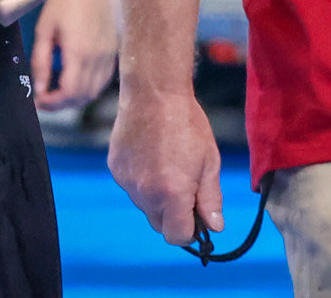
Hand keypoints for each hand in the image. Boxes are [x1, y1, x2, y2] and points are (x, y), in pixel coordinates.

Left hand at [31, 0, 117, 107]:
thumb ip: (41, 61)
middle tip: (45, 98)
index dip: (51, 103)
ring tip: (58, 90)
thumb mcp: (45, 27)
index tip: (38, 100)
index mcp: (79, 53)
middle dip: (61, 104)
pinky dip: (89, 87)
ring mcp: (109, 55)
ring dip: (75, 98)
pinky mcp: (114, 50)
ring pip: (94, 92)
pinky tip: (76, 79)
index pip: (68, 94)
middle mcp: (98, 58)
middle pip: (81, 97)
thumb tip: (38, 89)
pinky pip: (103, 80)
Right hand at [108, 87, 222, 246]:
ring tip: (167, 163)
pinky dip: (142, 181)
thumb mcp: (209, 161)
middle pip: (159, 225)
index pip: (177, 236)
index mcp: (172, 194)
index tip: (197, 216)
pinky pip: (131, 187)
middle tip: (185, 186)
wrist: (154, 93)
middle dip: (174, 215)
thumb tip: (215, 227)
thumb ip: (211, 198)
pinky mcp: (115, 169)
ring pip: (145, 206)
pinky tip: (151, 155)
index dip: (190, 230)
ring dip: (157, 197)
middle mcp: (145, 193)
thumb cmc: (187, 123)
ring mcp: (127, 182)